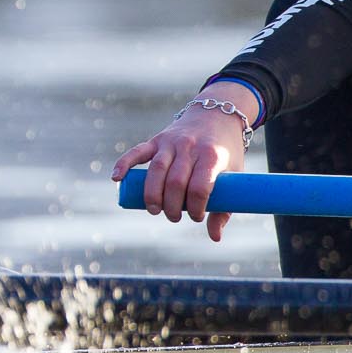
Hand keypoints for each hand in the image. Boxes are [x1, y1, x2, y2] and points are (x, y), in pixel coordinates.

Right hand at [111, 103, 247, 241]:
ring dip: (151, 194)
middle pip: (175, 181)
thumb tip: (214, 237)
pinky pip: (137, 151)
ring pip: (156, 170)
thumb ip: (224, 206)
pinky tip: (117, 178)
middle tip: (173, 217)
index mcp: (212, 156)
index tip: (196, 217)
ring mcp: (171, 141)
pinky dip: (124, 164)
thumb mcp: (234, 175)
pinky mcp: (156, 139)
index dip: (196, 207)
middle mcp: (190, 147)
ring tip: (153, 210)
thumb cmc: (227, 152)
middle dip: (171, 205)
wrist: (218, 115)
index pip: (200, 187)